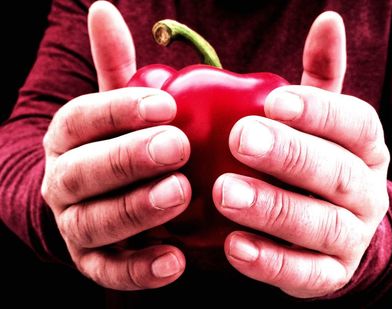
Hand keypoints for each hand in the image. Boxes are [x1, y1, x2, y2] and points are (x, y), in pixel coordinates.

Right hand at [41, 2, 190, 289]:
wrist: (99, 198)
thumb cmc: (119, 143)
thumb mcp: (117, 105)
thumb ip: (116, 66)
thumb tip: (103, 8)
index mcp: (69, 137)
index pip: (83, 118)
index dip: (119, 110)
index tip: (164, 103)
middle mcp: (65, 181)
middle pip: (85, 171)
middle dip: (128, 159)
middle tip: (176, 146)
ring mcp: (77, 225)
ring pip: (95, 222)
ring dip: (135, 210)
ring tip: (179, 194)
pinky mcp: (96, 262)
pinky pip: (111, 272)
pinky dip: (140, 270)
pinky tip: (174, 262)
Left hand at [213, 12, 389, 297]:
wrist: (343, 229)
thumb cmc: (319, 161)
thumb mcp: (325, 120)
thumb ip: (322, 77)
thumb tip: (329, 20)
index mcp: (367, 147)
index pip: (354, 123)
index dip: (318, 111)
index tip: (274, 100)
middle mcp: (367, 192)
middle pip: (338, 173)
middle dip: (291, 156)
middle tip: (241, 140)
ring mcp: (352, 237)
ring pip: (320, 226)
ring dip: (273, 209)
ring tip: (225, 193)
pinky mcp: (330, 276)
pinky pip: (305, 274)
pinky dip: (271, 262)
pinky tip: (234, 246)